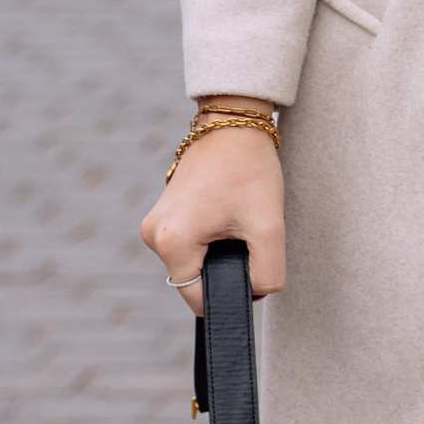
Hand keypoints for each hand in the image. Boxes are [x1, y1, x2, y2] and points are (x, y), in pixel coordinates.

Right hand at [141, 125, 286, 313]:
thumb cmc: (249, 169)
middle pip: (195, 280)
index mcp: (172, 241)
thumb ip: (267, 274)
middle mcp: (154, 235)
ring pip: (194, 263)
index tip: (253, 265)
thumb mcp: (269, 226)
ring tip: (236, 219)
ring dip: (219, 252)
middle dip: (225, 268)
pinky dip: (211, 239)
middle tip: (247, 233)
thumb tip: (254, 294)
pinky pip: (190, 245)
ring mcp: (154, 225)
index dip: (231, 293)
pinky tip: (226, 215)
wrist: (233, 125)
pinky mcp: (163, 216)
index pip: (199, 298)